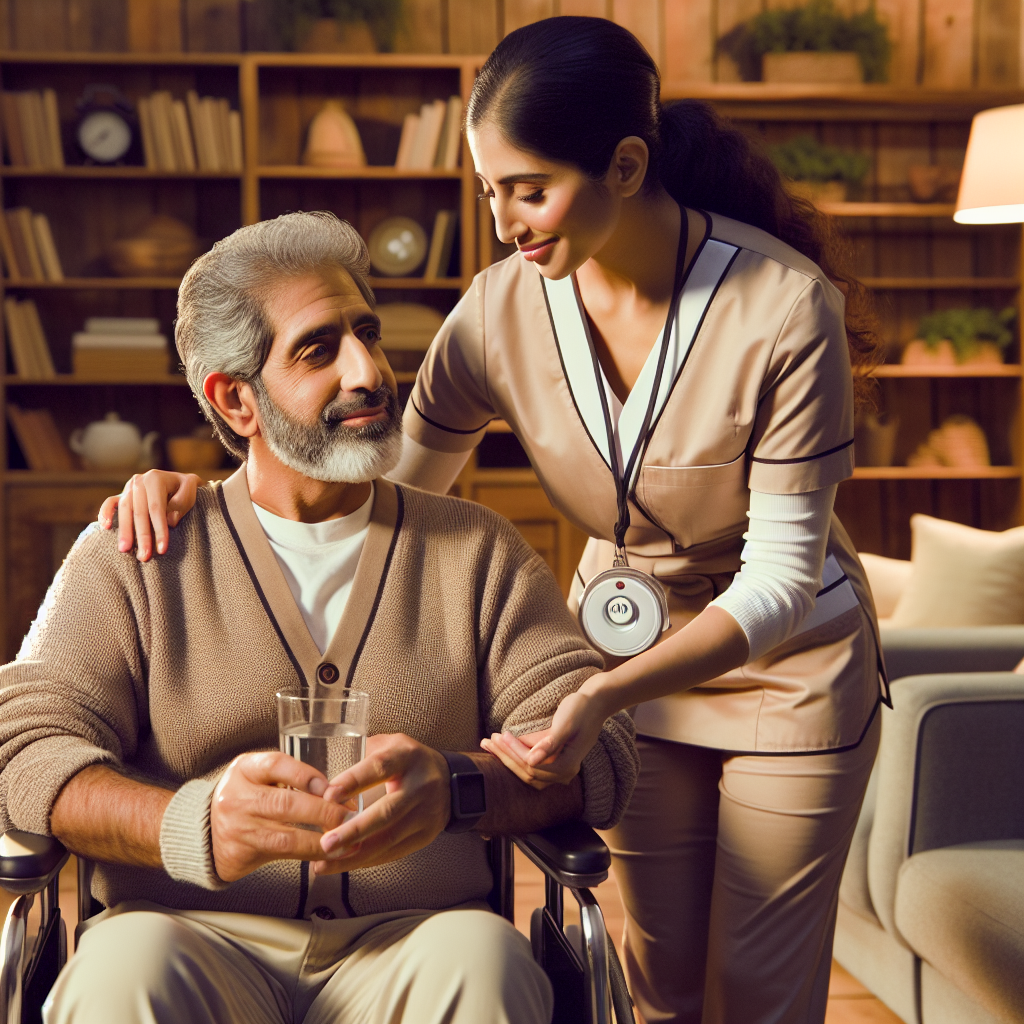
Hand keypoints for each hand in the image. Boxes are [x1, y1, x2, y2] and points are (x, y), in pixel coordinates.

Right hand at [97, 470, 200, 561]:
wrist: (178, 481)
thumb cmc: (185, 489)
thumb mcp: (191, 489)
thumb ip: (183, 502)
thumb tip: (169, 521)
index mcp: (155, 479)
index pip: (156, 508)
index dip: (159, 530)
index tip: (162, 549)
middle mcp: (139, 481)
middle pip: (139, 512)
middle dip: (142, 536)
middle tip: (144, 557)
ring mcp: (128, 488)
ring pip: (124, 510)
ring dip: (124, 531)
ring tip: (125, 550)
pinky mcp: (122, 494)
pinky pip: (110, 503)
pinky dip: (105, 513)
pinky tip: (106, 527)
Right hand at [210, 751, 355, 882]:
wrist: (204, 833)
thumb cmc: (246, 796)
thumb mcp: (258, 775)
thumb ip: (289, 775)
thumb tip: (337, 788)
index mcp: (245, 769)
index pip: (275, 765)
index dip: (305, 775)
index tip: (331, 787)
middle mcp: (238, 797)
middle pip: (285, 803)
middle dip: (323, 811)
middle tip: (351, 815)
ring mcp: (238, 827)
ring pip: (286, 836)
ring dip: (322, 839)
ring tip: (347, 840)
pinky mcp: (242, 854)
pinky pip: (283, 855)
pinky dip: (310, 854)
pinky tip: (330, 854)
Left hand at [311, 734, 450, 875]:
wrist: (451, 781)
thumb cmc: (407, 761)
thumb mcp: (390, 745)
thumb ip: (361, 754)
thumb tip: (324, 776)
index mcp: (407, 757)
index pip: (380, 767)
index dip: (355, 780)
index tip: (329, 794)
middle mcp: (420, 785)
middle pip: (387, 811)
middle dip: (355, 830)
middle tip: (326, 843)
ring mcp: (426, 813)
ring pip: (389, 838)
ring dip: (355, 854)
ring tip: (325, 861)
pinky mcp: (425, 836)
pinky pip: (393, 852)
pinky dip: (366, 860)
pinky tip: (343, 865)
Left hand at [480, 682, 610, 788]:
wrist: (595, 702)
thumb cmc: (581, 709)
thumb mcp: (566, 724)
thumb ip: (550, 743)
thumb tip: (531, 761)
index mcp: (568, 765)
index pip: (533, 766)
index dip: (514, 752)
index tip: (501, 736)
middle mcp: (564, 772)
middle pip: (528, 772)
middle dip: (506, 756)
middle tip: (488, 741)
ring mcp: (559, 768)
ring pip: (527, 771)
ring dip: (508, 758)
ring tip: (489, 744)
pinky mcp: (554, 760)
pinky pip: (531, 763)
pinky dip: (516, 755)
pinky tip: (502, 746)